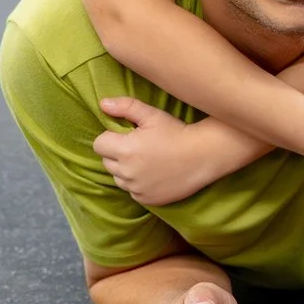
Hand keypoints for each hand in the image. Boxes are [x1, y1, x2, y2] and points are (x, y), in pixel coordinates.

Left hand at [95, 97, 210, 206]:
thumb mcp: (152, 115)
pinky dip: (138, 183)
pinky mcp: (146, 199)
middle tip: (140, 146)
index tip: (128, 134)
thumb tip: (102, 104)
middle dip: (117, 153)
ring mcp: (136, 188)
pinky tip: (154, 173)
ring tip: (148, 160)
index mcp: (125, 149)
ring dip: (126, 169)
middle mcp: (127, 172)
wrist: (205, 155)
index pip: (99, 144)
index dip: (111, 137)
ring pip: (118, 177)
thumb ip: (125, 107)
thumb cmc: (177, 132)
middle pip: (106, 161)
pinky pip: (132, 190)